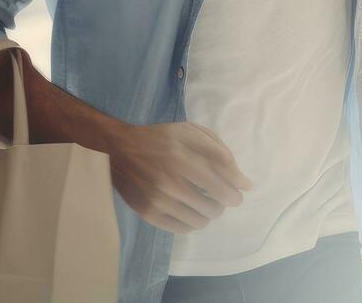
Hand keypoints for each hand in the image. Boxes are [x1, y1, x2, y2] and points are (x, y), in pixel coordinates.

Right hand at [105, 121, 253, 233]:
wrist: (118, 150)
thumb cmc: (159, 139)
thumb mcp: (189, 132)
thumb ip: (218, 152)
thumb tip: (243, 182)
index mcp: (182, 158)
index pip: (222, 184)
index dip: (237, 189)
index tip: (242, 189)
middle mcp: (169, 183)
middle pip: (215, 206)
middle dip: (224, 201)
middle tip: (220, 194)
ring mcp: (158, 201)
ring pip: (201, 221)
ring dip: (209, 212)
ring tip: (205, 201)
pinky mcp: (148, 214)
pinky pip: (183, 229)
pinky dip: (193, 222)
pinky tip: (190, 209)